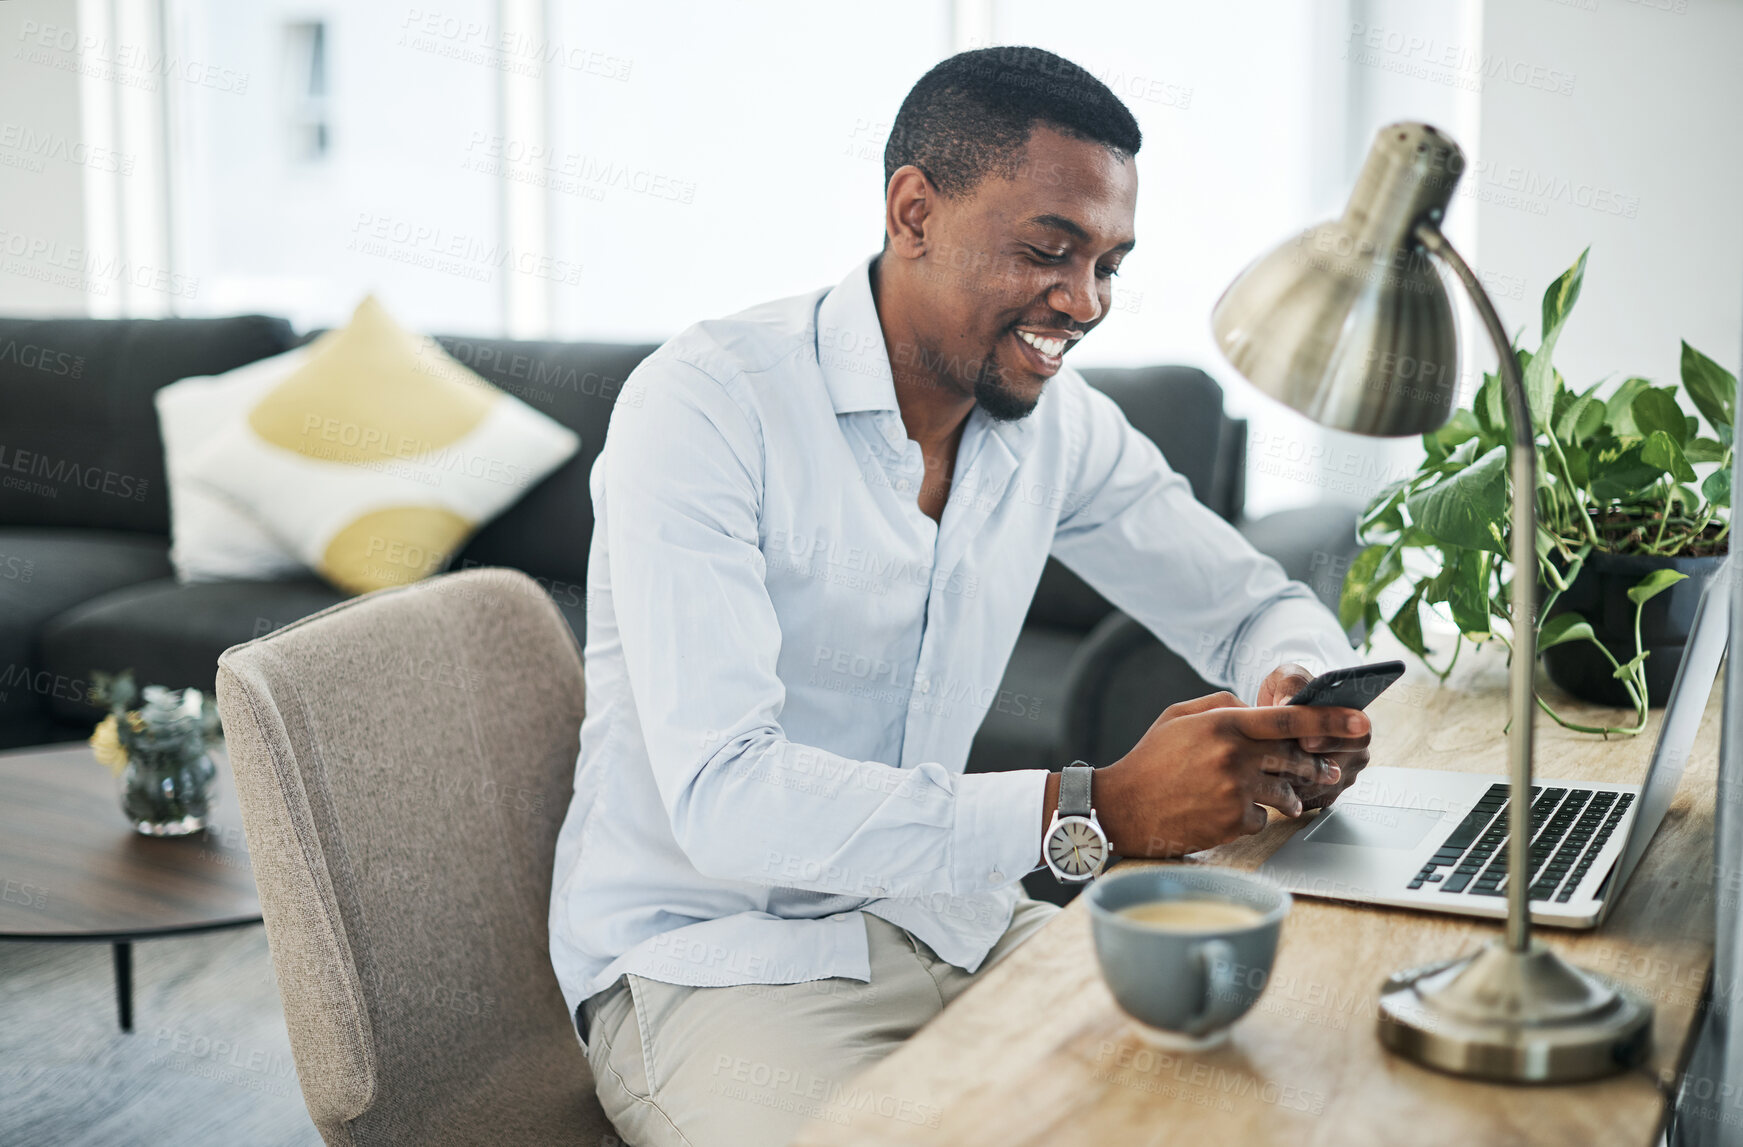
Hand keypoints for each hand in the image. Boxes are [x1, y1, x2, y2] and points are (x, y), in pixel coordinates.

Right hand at [1091, 690, 1369, 856]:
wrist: (1122, 807)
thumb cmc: (1151, 760)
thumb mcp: (1179, 716)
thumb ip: (1221, 704)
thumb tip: (1255, 707)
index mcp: (1224, 723)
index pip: (1290, 719)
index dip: (1331, 720)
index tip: (1362, 720)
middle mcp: (1234, 755)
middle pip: (1296, 758)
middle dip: (1317, 765)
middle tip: (1327, 769)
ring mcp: (1235, 790)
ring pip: (1286, 792)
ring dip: (1290, 795)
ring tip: (1283, 797)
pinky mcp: (1232, 821)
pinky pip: (1264, 818)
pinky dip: (1256, 816)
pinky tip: (1233, 812)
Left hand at [1257, 662, 1372, 810]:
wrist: (1275, 714)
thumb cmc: (1287, 692)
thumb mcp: (1288, 678)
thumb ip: (1291, 686)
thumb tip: (1288, 703)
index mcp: (1356, 722)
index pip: (1358, 736)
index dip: (1331, 741)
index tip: (1305, 741)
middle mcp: (1354, 752)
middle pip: (1338, 769)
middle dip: (1305, 767)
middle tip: (1279, 762)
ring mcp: (1340, 776)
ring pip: (1320, 789)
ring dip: (1292, 783)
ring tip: (1263, 772)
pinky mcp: (1323, 794)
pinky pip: (1308, 802)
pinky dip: (1287, 795)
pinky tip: (1265, 783)